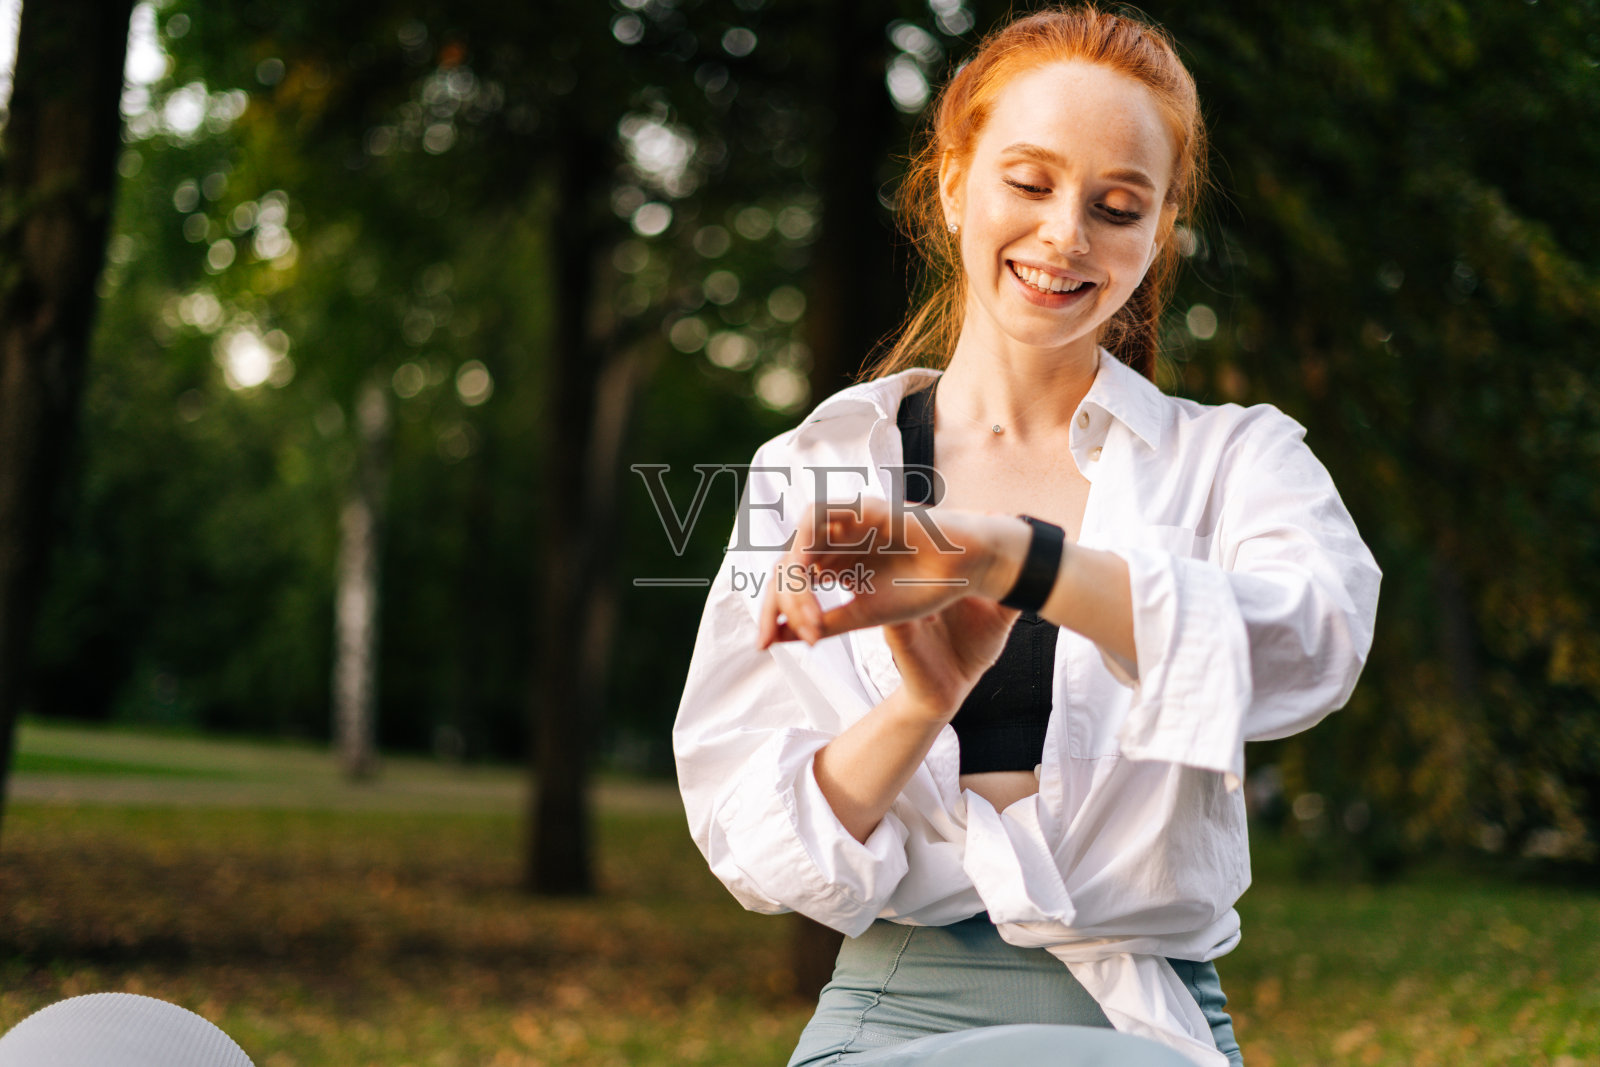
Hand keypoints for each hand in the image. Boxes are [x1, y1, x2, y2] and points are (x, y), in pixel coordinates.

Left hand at [756, 496, 1027, 715]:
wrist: (968, 570)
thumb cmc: (924, 589)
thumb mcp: (866, 615)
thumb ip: (825, 623)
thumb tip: (779, 637)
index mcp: (836, 563)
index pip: (789, 582)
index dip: (773, 612)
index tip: (766, 645)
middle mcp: (838, 541)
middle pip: (786, 564)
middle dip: (774, 603)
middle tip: (770, 640)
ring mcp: (849, 523)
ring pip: (797, 543)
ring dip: (792, 583)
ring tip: (806, 620)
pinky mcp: (864, 508)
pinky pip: (818, 519)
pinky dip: (807, 552)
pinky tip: (812, 589)